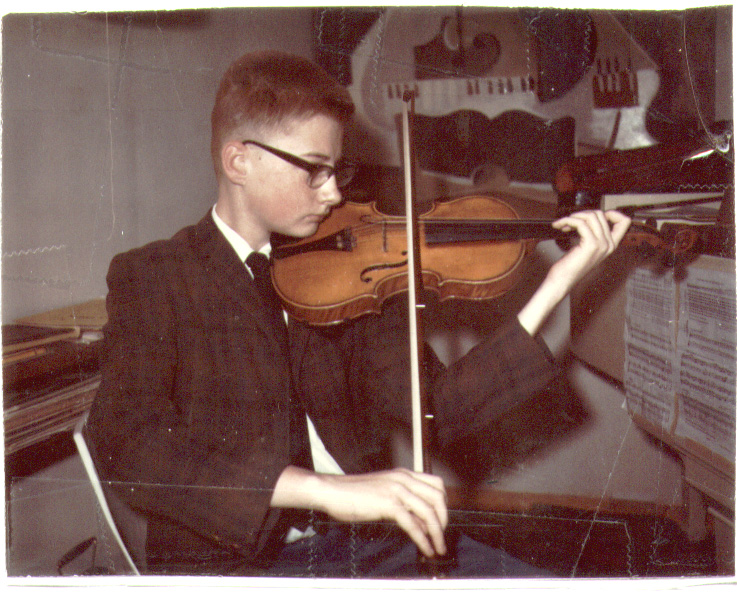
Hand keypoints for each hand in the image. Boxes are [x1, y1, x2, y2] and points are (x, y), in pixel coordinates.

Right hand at [271, 466, 447, 556]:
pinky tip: (426, 549)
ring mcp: (396, 490)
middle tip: (442, 535)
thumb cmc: (352, 494)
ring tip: (438, 547)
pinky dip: (423, 539)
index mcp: (403, 474)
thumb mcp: (383, 493)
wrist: (332, 491)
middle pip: (438, 497)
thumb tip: (420, 523)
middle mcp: (403, 479)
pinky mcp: (388, 504)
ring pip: (429, 512)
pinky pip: (413, 524)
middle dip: (444, 519)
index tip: (442, 520)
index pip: (436, 484)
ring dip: (437, 533)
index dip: (443, 504)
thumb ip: (402, 503)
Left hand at [547, 210, 631, 291]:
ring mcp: (602, 245)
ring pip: (592, 216)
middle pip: (601, 214)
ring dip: (574, 216)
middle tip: (569, 221)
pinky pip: (581, 223)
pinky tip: (561, 226)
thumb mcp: (586, 246)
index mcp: (611, 245)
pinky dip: (568, 221)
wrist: (563, 280)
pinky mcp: (591, 245)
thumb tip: (586, 216)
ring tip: (563, 224)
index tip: (592, 216)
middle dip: (582, 214)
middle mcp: (609, 245)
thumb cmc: (570, 265)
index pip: (624, 221)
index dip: (611, 213)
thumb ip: (591, 233)